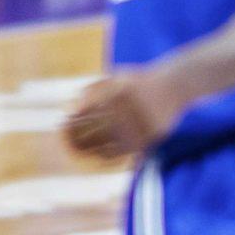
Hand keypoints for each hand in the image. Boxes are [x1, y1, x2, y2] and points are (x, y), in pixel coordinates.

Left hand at [63, 70, 185, 161]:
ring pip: (108, 143)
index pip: (86, 113)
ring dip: (88, 150)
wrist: (174, 85)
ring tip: (77, 153)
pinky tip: (96, 156)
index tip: (61, 128)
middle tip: (65, 146)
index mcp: (116, 93)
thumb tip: (70, 108)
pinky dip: (107, 156)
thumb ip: (93, 89)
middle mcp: (127, 109)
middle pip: (94, 130)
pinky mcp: (148, 137)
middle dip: (76, 140)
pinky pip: (124, 151)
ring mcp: (138, 124)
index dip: (71, 123)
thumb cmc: (140, 82)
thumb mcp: (116, 77)